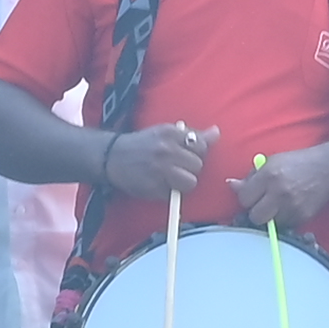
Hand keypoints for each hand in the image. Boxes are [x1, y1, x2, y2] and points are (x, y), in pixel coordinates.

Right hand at [96, 121, 216, 206]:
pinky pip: (175, 194)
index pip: (201, 147)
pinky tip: (160, 184)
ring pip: (191, 182)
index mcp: (171, 133)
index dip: (198, 154)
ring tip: (172, 178)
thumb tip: (216, 133)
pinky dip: (170, 192)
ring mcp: (160, 169)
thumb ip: (192, 135)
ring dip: (184, 183)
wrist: (112, 156)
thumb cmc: (143, 144)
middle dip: (191, 169)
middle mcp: (166, 150)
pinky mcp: (154, 187)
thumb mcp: (165, 133)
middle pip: (198, 165)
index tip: (187, 155)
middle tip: (177, 168)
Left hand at [235, 143, 328, 230]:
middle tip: (262, 203)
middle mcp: (279, 192)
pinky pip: (284, 225)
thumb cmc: (296, 164)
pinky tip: (288, 207)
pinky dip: (283, 219)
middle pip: (254, 216)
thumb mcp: (271, 162)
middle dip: (256, 211)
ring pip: (269, 223)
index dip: (246, 197)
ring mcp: (292, 207)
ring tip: (277, 204)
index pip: (244, 198)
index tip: (252, 194)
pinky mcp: (302, 217)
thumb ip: (251, 176)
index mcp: (269, 175)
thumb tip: (231, 186)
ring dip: (270, 217)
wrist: (327, 170)